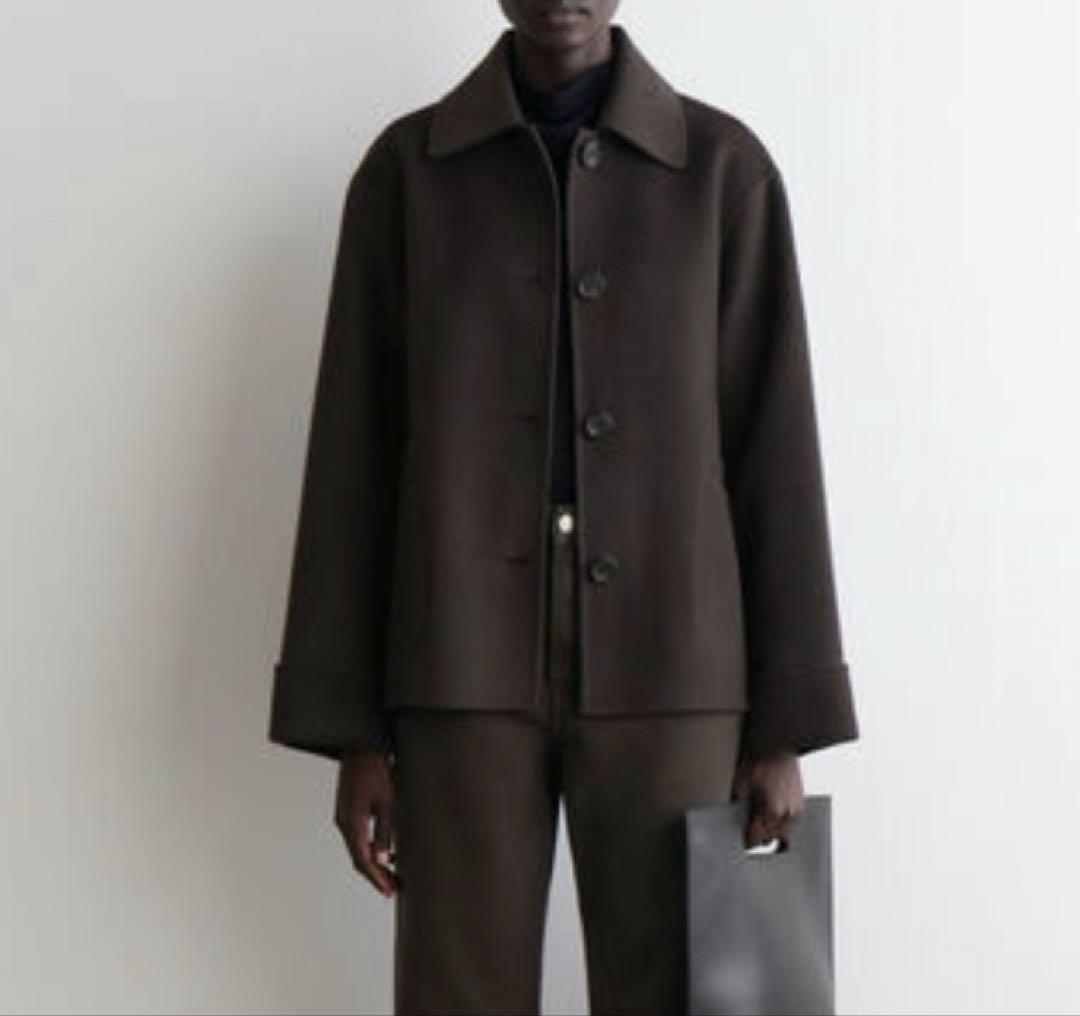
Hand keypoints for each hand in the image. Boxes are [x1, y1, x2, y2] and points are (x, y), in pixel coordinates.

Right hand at [335, 747, 398, 897]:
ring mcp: (343, 817)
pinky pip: (357, 836)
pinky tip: (386, 852)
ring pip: (357, 848)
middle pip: (358, 858)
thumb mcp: (388, 802)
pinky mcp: (347, 811)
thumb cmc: (377, 771)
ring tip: (393, 874)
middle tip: (395, 888)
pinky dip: (369, 848)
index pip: (363, 861)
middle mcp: (343, 824)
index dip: (377, 879)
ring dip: (373, 862)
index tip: (390, 892)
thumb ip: (385, 832)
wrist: (361, 747)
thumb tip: (382, 859)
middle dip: (376, 875)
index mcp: (352, 824)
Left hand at [730, 748, 803, 848]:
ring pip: (782, 834)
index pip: (757, 839)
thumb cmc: (762, 763)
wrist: (779, 748)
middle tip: (749, 828)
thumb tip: (731, 820)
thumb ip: (738, 805)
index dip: (747, 840)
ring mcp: (796, 811)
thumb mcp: (741, 783)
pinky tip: (772, 816)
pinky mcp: (801, 806)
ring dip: (771, 831)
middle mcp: (786, 814)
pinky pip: (790, 824)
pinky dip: (781, 823)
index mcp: (771, 811)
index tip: (742, 840)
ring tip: (761, 823)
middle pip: (770, 839)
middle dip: (758, 835)